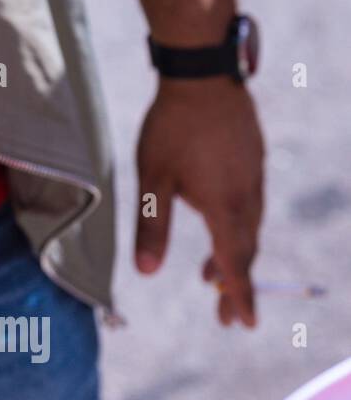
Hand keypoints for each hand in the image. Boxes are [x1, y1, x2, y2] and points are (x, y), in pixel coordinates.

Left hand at [134, 77, 264, 326]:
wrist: (202, 75)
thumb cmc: (171, 128)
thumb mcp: (153, 180)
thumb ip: (151, 227)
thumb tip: (145, 272)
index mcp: (225, 206)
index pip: (235, 263)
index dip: (239, 295)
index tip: (244, 324)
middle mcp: (247, 195)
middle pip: (245, 250)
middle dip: (236, 284)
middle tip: (229, 317)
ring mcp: (253, 175)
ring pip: (248, 227)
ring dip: (234, 255)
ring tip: (212, 277)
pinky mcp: (252, 159)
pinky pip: (249, 204)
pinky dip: (237, 227)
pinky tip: (219, 225)